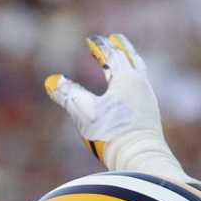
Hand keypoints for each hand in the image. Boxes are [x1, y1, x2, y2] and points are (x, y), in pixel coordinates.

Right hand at [44, 33, 177, 176]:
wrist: (141, 161)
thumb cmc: (112, 133)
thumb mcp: (84, 112)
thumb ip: (68, 94)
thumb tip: (51, 81)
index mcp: (126, 79)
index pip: (112, 55)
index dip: (100, 47)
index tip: (92, 40)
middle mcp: (141, 86)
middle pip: (132, 60)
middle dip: (122, 49)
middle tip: (117, 39)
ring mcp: (148, 102)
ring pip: (139, 75)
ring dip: (130, 65)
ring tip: (125, 63)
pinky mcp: (149, 119)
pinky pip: (141, 92)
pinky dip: (133, 84)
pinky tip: (129, 95)